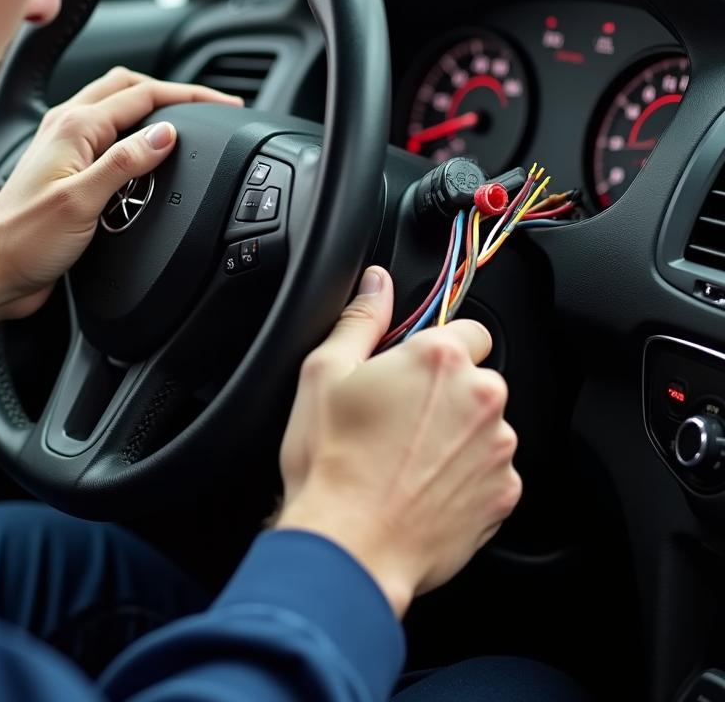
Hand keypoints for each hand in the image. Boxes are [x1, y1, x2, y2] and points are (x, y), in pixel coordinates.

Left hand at [0, 66, 241, 347]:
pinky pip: (106, 135)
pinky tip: (146, 152)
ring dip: (151, 107)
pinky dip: (134, 133)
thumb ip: (126, 162)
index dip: (189, 97)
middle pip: (128, 88)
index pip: (143, 95)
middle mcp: (66, 128)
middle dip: (172, 92)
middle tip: (210, 106)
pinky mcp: (65, 170)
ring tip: (185, 120)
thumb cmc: (24, 240)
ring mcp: (64, 147)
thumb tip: (166, 134)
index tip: (223, 105)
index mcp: (73, 126)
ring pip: (115, 107)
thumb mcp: (82, 201)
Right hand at [275, 267, 521, 618]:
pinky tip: (421, 487)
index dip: (435, 348)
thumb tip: (377, 283)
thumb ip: (361, 319)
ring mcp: (497, 450)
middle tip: (396, 418)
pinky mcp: (504, 495)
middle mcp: (481, 398)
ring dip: (456, 434)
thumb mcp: (324, 373)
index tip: (411, 371)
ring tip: (404, 458)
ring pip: (484, 426)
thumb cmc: (331, 462)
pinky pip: (490, 472)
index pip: (467, 328)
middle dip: (445, 393)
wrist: (349, 546)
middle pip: (476, 379)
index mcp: (439, 359)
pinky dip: (464, 476)